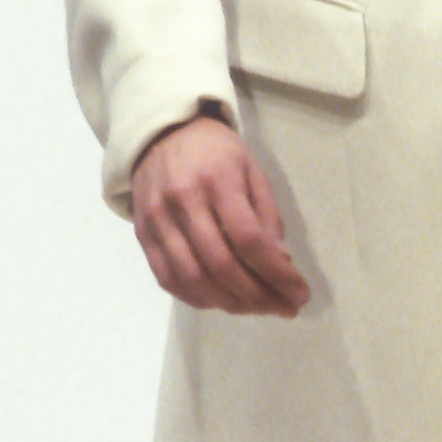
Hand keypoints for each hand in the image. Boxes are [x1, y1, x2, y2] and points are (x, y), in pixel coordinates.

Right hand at [130, 112, 309, 316]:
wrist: (161, 133)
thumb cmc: (216, 152)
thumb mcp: (252, 171)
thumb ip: (267, 217)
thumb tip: (281, 264)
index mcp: (218, 180)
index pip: (249, 240)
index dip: (276, 275)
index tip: (299, 295)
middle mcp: (183, 201)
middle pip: (221, 265)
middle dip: (257, 296)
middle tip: (282, 308)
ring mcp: (158, 220)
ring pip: (193, 278)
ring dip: (230, 303)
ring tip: (256, 308)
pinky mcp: (142, 234)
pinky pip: (168, 279)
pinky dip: (198, 298)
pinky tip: (222, 301)